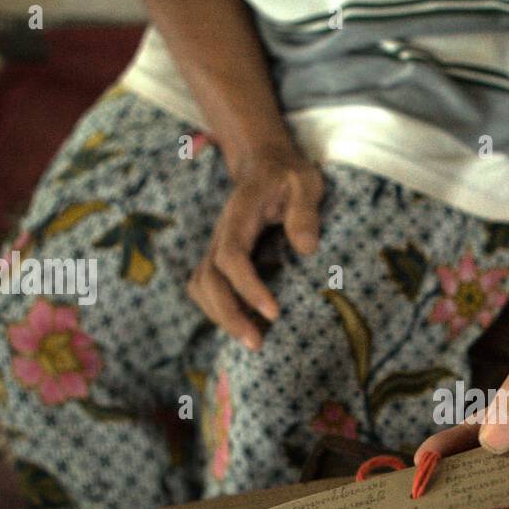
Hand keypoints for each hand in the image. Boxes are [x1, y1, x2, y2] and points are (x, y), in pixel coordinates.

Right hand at [187, 149, 323, 350]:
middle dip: (229, 315)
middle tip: (257, 344)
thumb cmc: (289, 175)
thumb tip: (307, 248)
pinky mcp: (219, 257)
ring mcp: (217, 246)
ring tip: (252, 342)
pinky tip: (244, 326)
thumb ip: (305, 211)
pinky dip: (217, 310)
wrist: (264, 164)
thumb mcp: (305, 183)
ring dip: (221, 317)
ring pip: (201, 287)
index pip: (232, 257)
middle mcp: (222, 234)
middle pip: (209, 280)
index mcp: (240, 216)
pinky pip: (205, 288)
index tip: (273, 313)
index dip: (248, 287)